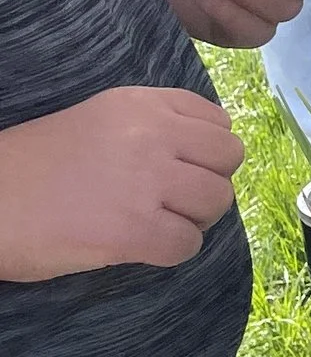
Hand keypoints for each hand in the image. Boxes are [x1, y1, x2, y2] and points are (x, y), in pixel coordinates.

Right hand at [0, 85, 245, 279]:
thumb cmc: (34, 167)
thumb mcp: (97, 122)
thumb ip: (150, 128)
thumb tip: (203, 157)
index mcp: (140, 104)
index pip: (217, 121)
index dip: (206, 153)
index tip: (181, 170)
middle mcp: (151, 134)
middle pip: (229, 157)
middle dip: (209, 183)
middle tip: (173, 202)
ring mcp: (144, 182)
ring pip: (217, 201)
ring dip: (194, 220)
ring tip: (155, 224)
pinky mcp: (132, 230)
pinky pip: (189, 245)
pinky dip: (172, 252)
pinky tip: (139, 248)